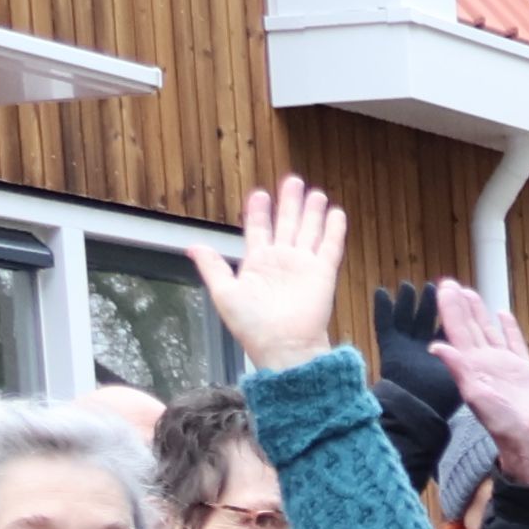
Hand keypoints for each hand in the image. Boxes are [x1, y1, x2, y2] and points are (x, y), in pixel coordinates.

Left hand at [189, 176, 348, 363]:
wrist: (283, 347)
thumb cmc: (253, 327)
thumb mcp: (224, 293)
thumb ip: (212, 267)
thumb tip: (191, 246)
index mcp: (258, 264)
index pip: (258, 229)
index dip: (259, 211)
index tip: (260, 193)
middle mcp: (282, 261)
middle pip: (286, 224)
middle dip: (289, 202)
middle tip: (292, 181)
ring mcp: (303, 266)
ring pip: (309, 230)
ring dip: (312, 211)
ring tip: (315, 192)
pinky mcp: (323, 273)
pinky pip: (330, 246)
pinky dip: (334, 229)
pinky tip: (336, 213)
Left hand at [430, 279, 528, 483]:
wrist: (528, 439)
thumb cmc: (501, 423)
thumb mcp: (475, 395)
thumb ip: (457, 369)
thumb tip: (435, 347)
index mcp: (471, 365)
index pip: (456, 331)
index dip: (448, 309)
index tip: (441, 289)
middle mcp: (485, 361)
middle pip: (469, 327)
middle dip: (459, 305)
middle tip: (449, 283)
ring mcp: (504, 364)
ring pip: (489, 331)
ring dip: (479, 312)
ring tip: (470, 293)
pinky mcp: (523, 369)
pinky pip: (514, 342)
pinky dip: (508, 328)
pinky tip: (503, 315)